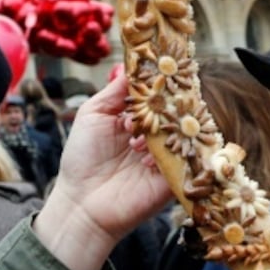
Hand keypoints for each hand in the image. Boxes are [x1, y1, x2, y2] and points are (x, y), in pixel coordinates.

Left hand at [33, 74, 172, 269]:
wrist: (82, 204)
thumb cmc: (83, 159)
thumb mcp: (92, 114)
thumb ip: (116, 91)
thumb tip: (136, 66)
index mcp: (140, 120)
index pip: (159, 95)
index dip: (161, 83)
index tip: (163, 69)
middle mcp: (157, 135)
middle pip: (175, 110)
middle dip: (166, 104)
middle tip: (155, 102)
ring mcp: (168, 156)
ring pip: (183, 131)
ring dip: (163, 129)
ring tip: (137, 140)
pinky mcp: (176, 176)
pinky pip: (187, 157)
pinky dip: (168, 152)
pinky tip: (145, 157)